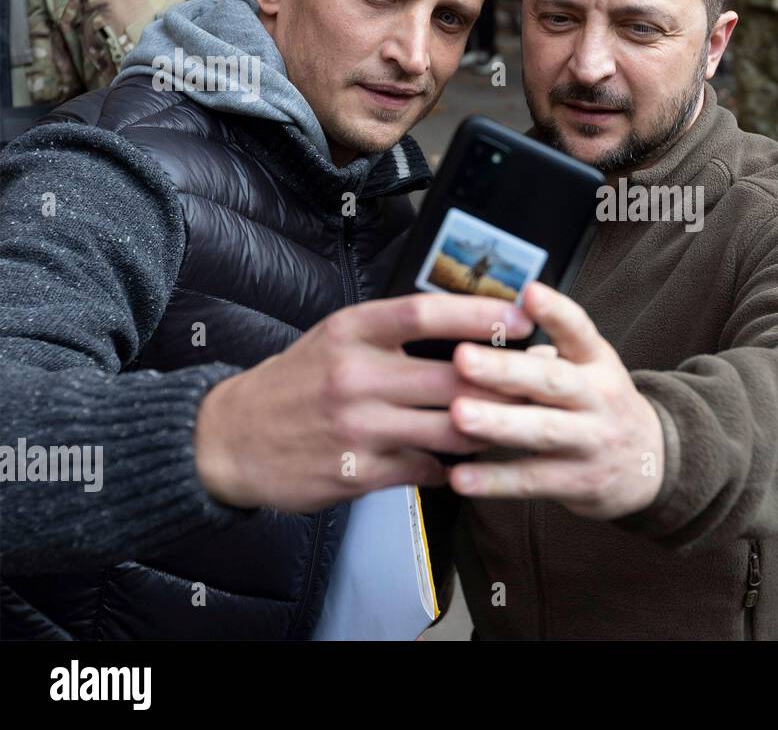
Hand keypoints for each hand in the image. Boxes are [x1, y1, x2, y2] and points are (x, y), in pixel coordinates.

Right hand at [193, 293, 533, 512]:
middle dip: (504, 379)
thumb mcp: (337, 336)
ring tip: (515, 421)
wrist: (229, 439)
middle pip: (451, 375)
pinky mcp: (356, 473)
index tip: (523, 316)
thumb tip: (468, 322)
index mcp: (352, 331)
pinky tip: (465, 460)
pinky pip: (426, 468)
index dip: (480, 314)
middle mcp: (355, 375)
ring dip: (489, 427)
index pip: (426, 312)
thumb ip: (394, 330)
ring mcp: (357, 427)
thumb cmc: (298, 381)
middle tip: (540, 378)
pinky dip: (451, 464)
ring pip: (450, 427)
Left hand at [447, 282, 665, 520]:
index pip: (579, 330)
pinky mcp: (577, 481)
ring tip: (458, 415)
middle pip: (554, 381)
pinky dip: (494, 481)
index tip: (529, 293)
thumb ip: (547, 351)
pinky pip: (532, 481)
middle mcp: (598, 397)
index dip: (555, 311)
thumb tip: (487, 325)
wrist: (652, 463)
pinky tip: (460, 477)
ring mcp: (590, 441)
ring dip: (498, 423)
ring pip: (542, 431)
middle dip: (506, 370)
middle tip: (463, 358)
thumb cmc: (601, 404)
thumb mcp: (591, 367)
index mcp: (597, 361)